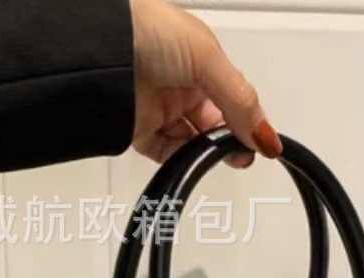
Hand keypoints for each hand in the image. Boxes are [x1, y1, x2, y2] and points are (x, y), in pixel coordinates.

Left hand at [129, 0, 281, 165]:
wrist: (97, 45)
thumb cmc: (148, 30)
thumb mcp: (208, 59)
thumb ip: (241, 100)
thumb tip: (266, 136)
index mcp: (200, 59)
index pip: (232, 97)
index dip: (247, 120)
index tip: (260, 142)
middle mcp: (181, 82)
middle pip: (213, 122)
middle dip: (227, 141)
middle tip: (239, 155)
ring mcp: (159, 105)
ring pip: (191, 140)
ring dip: (204, 152)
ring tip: (212, 156)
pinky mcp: (138, 128)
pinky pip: (164, 152)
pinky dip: (179, 160)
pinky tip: (190, 160)